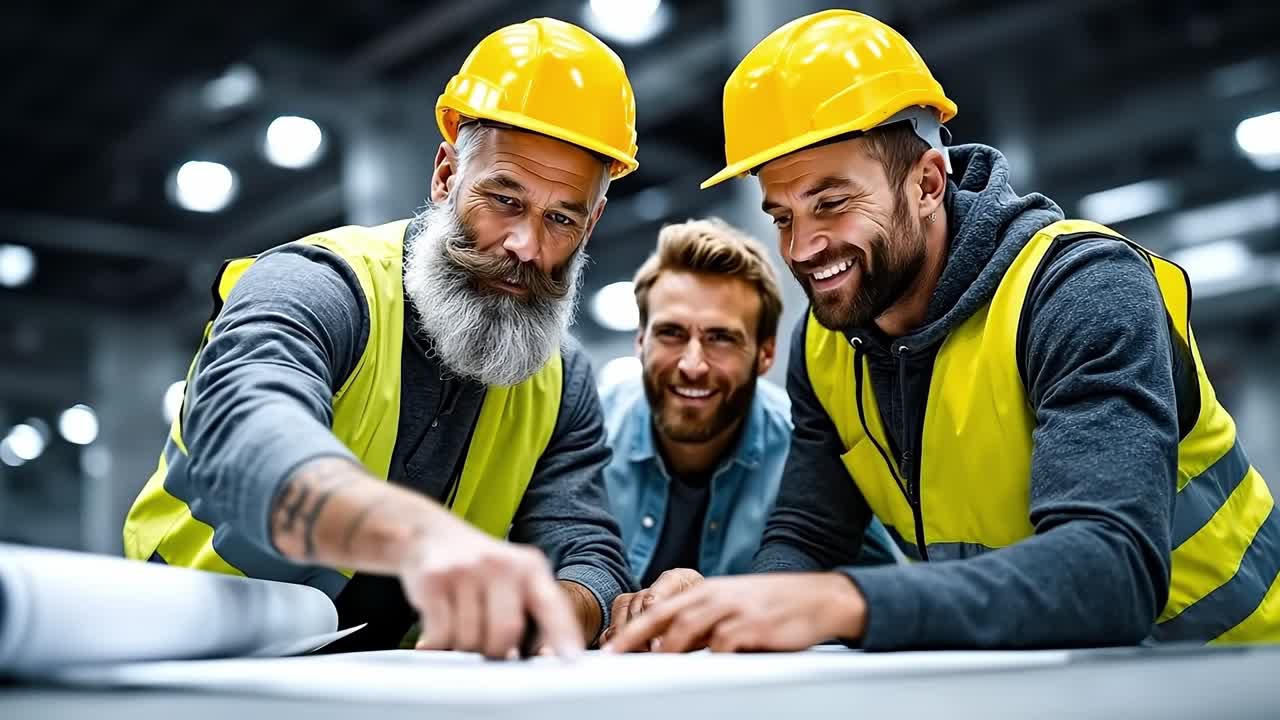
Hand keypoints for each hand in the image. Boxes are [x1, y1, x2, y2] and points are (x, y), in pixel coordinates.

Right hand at [398, 514, 582, 659]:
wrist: (430, 534)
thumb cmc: (479, 570)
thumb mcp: (512, 580)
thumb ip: (532, 614)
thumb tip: (544, 657)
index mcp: (530, 567)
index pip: (551, 605)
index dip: (562, 635)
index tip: (571, 661)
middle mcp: (502, 564)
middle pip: (506, 633)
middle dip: (496, 651)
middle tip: (486, 644)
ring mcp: (467, 569)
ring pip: (470, 640)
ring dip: (464, 646)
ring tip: (459, 623)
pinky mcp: (435, 579)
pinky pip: (441, 636)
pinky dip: (438, 643)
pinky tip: (437, 628)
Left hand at [603, 572, 865, 653]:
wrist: (820, 598)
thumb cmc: (775, 606)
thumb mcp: (734, 607)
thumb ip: (704, 623)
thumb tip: (672, 648)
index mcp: (707, 590)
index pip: (660, 608)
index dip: (631, 628)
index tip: (610, 648)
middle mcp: (716, 595)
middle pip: (664, 616)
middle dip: (635, 638)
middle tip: (614, 658)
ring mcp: (734, 609)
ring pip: (688, 627)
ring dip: (666, 649)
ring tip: (651, 666)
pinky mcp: (754, 625)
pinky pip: (723, 643)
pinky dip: (707, 657)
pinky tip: (700, 668)